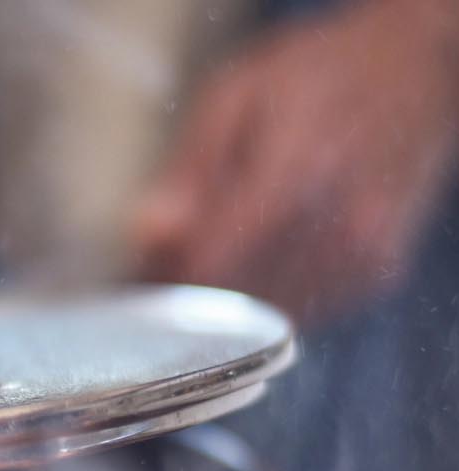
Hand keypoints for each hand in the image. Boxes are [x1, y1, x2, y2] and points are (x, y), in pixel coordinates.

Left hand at [131, 0, 458, 323]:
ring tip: (215, 249)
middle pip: (233, 298)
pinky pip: (299, 308)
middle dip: (187, 290)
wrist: (419, 69)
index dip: (162, 279)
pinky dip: (269, 292)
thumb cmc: (316, 75)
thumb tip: (147, 236)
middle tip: (166, 262)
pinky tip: (266, 251)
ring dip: (226, 296)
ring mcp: (364, 255)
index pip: (209, 267)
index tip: (137, 270)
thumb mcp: (235, 95)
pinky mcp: (375, 274)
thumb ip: (190, 170)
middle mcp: (340, 224)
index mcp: (297, 174)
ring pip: (263, 314)